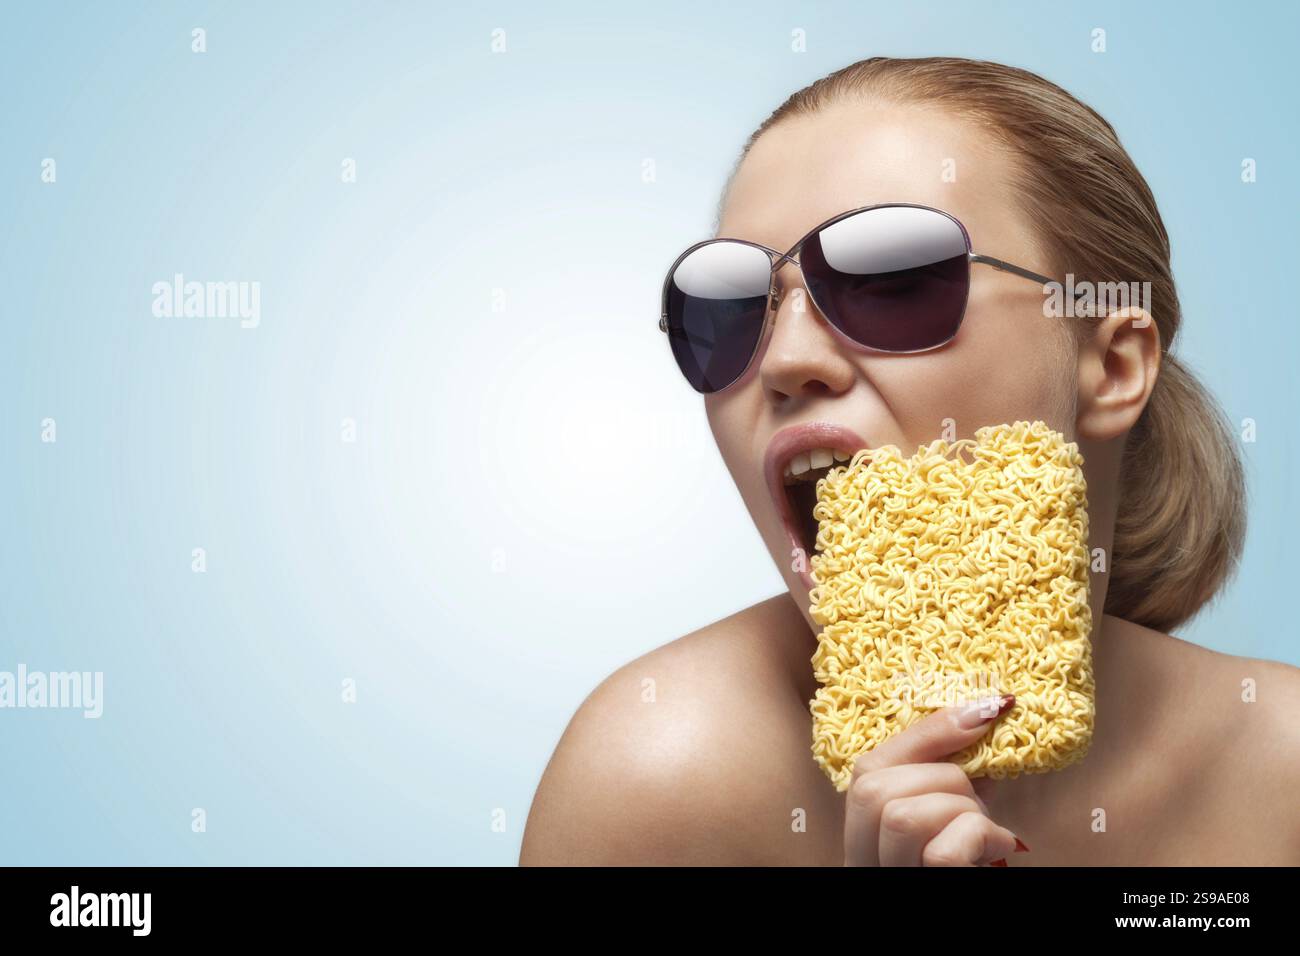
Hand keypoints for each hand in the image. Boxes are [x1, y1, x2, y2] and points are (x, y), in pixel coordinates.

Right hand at [842, 694, 1024, 865]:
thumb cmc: (963, 875)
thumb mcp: (948, 831)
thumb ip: (946, 791)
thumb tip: (977, 728)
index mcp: (863, 837)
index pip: (867, 768)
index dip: (927, 732)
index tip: (988, 710)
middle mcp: (861, 863)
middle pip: (875, 787)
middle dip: (946, 779)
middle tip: (982, 804)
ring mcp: (886, 881)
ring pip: (904, 816)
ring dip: (963, 813)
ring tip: (989, 835)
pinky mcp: (919, 895)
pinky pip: (941, 857)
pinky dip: (978, 841)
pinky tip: (997, 851)